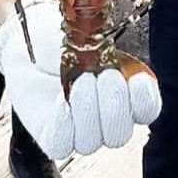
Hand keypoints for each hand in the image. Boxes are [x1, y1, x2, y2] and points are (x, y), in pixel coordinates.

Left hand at [0, 0, 160, 157]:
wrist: (30, 42)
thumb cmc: (63, 37)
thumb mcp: (91, 34)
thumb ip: (110, 45)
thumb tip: (117, 45)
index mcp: (126, 92)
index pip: (147, 110)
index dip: (145, 100)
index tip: (138, 80)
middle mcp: (105, 117)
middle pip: (120, 133)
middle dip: (114, 103)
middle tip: (105, 75)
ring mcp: (79, 130)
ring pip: (92, 142)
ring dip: (87, 110)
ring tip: (79, 81)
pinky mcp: (53, 136)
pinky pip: (62, 144)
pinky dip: (63, 122)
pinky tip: (60, 100)